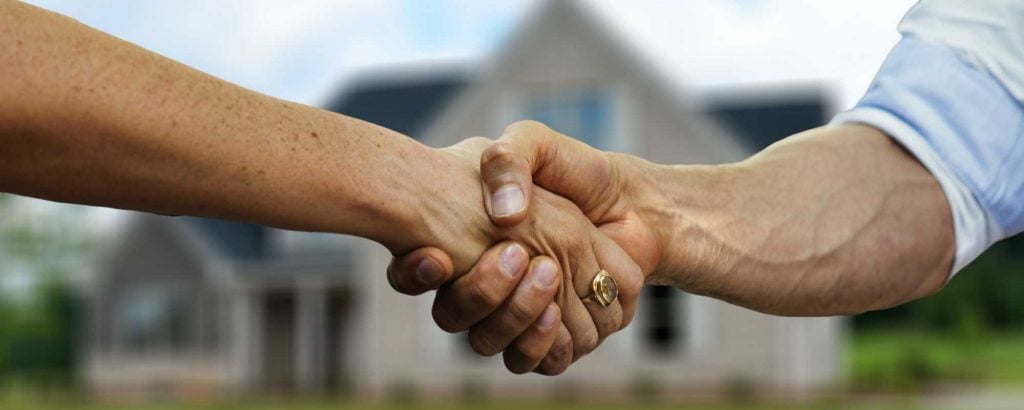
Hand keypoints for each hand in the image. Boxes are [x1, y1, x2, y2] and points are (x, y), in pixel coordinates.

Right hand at [396, 136, 643, 373]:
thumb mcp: (531, 144)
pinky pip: (535, 361)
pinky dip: (542, 342)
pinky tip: (554, 310)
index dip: (416, 272)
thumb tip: (502, 216)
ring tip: (545, 273)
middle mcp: (485, 283)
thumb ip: (506, 160)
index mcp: (463, 241)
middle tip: (516, 253)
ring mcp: (519, 314)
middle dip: (480, 293)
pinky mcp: (558, 336)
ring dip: (514, 315)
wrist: (629, 198)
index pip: (417, 273)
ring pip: (491, 342)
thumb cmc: (572, 170)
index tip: (439, 255)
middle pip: (454, 316)